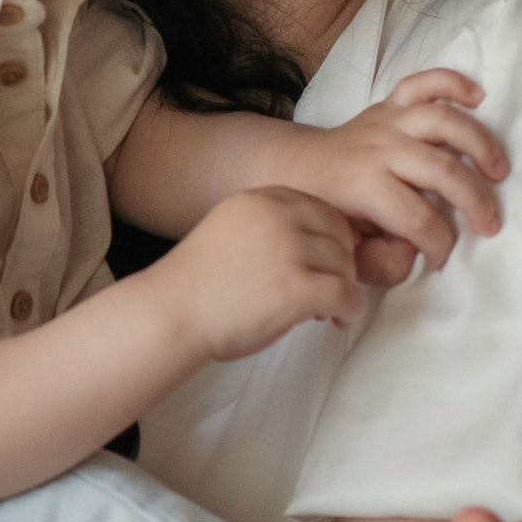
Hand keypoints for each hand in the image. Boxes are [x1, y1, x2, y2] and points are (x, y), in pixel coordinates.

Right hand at [162, 187, 373, 366]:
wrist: (170, 314)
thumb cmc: (197, 286)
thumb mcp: (232, 232)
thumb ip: (272, 228)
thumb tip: (325, 244)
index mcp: (260, 200)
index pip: (320, 209)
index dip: (331, 239)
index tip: (327, 262)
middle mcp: (278, 217)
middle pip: (339, 235)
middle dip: (341, 264)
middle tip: (330, 289)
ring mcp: (290, 250)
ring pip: (347, 266)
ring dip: (344, 290)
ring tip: (326, 310)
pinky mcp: (298, 287)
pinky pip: (348, 295)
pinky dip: (351, 312)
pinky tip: (338, 321)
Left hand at [292, 69, 505, 273]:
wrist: (295, 168)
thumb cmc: (326, 212)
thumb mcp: (342, 251)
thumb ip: (379, 262)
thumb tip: (415, 255)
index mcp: (362, 186)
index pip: (418, 219)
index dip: (440, 245)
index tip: (442, 260)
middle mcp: (378, 148)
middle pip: (441, 170)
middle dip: (474, 202)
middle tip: (490, 226)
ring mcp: (385, 121)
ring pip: (442, 119)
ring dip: (479, 143)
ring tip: (499, 171)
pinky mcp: (389, 104)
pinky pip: (424, 82)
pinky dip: (453, 82)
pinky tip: (478, 97)